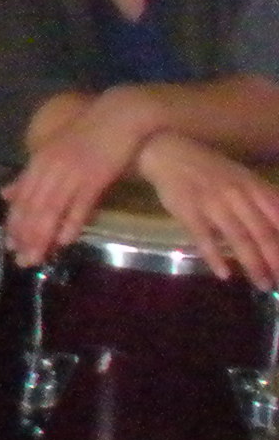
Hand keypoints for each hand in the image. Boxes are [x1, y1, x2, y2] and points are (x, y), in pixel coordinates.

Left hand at [0, 89, 154, 268]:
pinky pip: (80, 203)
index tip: (9, 245)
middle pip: (33, 206)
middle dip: (25, 235)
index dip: (15, 222)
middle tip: (21, 260)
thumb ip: (29, 175)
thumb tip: (4, 194)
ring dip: (44, 235)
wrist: (119, 115)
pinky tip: (66, 240)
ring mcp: (72, 172)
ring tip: (38, 257)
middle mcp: (51, 167)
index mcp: (39, 162)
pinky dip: (72, 221)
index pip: (22, 198)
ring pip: (52, 208)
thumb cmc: (86, 135)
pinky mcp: (95, 176)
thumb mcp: (51, 152)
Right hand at [137, 132, 278, 287]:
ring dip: (253, 264)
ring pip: (239, 238)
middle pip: (263, 232)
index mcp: (254, 187)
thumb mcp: (244, 179)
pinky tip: (224, 274)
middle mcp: (238, 195)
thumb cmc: (212, 170)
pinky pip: (204, 237)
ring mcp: (213, 203)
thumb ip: (264, 201)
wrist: (171, 154)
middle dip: (276, 260)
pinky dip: (214, 256)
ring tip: (263, 284)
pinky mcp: (188, 211)